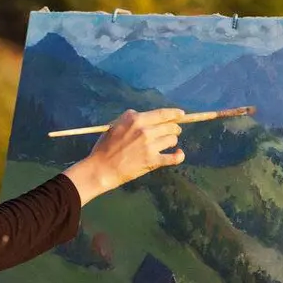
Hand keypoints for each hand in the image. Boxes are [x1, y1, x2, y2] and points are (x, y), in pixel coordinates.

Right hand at [61, 108, 185, 205]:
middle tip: (173, 132)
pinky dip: (179, 156)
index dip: (174, 114)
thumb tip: (148, 118)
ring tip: (167, 144)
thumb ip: (131, 119)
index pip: (162, 114)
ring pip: (172, 140)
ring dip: (171, 141)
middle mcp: (144, 130)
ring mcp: (150, 146)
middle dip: (174, 128)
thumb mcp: (114, 125)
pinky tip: (179, 154)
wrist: (101, 169)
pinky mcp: (152, 161)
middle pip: (170, 127)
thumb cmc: (104, 147)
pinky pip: (173, 158)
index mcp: (135, 119)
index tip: (181, 114)